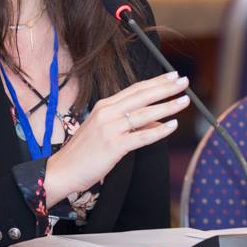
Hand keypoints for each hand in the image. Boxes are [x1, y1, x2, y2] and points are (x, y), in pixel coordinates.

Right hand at [43, 72, 190, 206]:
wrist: (62, 170)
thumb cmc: (84, 152)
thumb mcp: (105, 131)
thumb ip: (130, 124)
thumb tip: (157, 123)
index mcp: (105, 106)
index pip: (135, 89)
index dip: (156, 81)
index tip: (173, 75)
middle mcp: (107, 113)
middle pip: (142, 96)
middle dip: (165, 88)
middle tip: (184, 81)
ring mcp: (110, 129)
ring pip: (144, 114)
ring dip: (167, 106)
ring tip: (184, 101)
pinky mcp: (113, 146)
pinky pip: (141, 137)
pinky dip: (159, 131)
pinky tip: (173, 126)